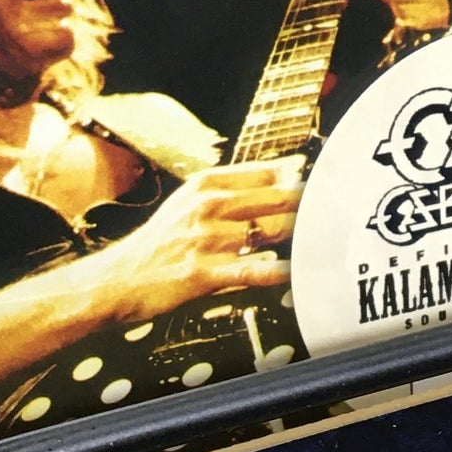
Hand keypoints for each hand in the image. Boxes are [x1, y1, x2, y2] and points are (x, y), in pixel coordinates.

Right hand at [87, 157, 303, 322]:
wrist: (119, 278)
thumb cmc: (159, 242)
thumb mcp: (187, 202)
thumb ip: (229, 190)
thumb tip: (279, 177)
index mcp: (204, 184)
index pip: (264, 173)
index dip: (296, 178)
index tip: (320, 182)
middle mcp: (207, 206)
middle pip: (273, 199)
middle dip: (304, 206)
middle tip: (332, 211)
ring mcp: (206, 239)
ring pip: (267, 234)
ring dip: (294, 240)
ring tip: (320, 242)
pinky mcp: (203, 272)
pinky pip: (252, 270)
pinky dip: (276, 272)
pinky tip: (293, 272)